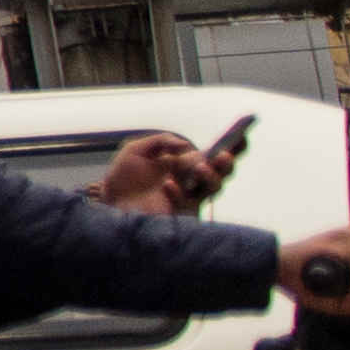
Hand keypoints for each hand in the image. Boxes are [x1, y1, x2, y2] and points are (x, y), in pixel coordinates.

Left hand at [93, 132, 227, 215]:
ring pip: (213, 189)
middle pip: (222, 173)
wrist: (107, 201)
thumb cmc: (124, 177)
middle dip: (226, 164)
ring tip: (199, 167)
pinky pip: (186, 204)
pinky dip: (178, 193)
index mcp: (185, 164)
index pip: (215, 155)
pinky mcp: (177, 214)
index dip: (233, 146)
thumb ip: (160, 141)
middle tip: (223, 155)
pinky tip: (167, 184)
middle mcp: (192, 181)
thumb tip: (184, 146)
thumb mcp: (137, 150)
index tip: (242, 134)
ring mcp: (187, 198)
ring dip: (210, 176)